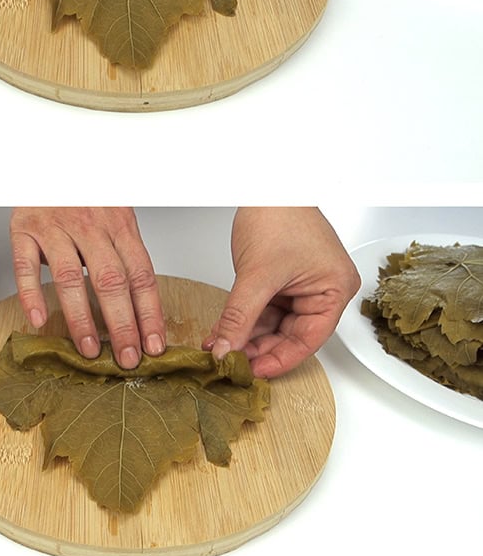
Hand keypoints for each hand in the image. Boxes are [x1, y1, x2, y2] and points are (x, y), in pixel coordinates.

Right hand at [9, 208, 165, 368]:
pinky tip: (39, 321)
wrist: (49, 158)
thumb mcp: (114, 218)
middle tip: (128, 358)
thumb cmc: (85, 195)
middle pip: (111, 280)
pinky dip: (31, 295)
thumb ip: (125, 256)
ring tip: (90, 350)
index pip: (141, 274)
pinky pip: (24, 266)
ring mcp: (55, 226)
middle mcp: (90, 225)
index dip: (149, 312)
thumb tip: (144, 309)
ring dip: (82, 318)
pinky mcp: (24, 228)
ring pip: (69, 277)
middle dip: (122, 324)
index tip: (155, 344)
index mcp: (120, 224)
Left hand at [203, 208, 359, 377]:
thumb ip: (240, 317)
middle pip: (291, 334)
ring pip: (275, 323)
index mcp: (334, 289)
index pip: (308, 339)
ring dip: (247, 335)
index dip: (280, 358)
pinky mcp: (282, 279)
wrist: (265, 183)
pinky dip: (245, 319)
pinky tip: (225, 331)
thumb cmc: (279, 214)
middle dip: (258, 347)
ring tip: (222, 348)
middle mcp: (323, 289)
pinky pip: (265, 308)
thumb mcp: (256, 274)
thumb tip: (226, 348)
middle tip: (231, 362)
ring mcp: (302, 284)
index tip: (253, 372)